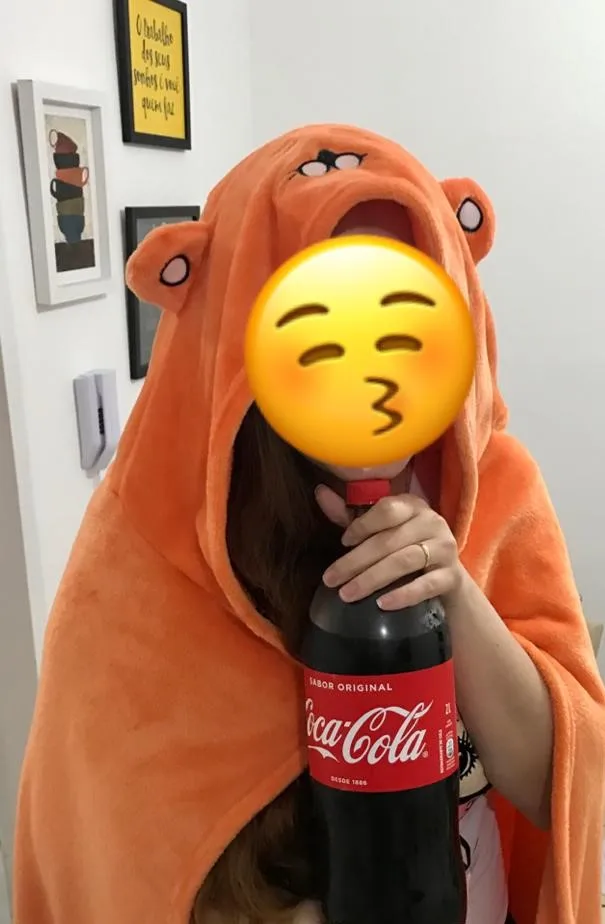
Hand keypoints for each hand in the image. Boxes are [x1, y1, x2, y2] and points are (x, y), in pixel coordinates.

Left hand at [315, 484, 463, 609]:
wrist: (445, 577)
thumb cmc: (404, 548)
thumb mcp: (380, 531)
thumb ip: (351, 516)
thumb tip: (320, 492)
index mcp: (412, 506)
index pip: (387, 510)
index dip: (362, 525)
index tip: (342, 542)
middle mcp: (432, 522)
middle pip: (389, 540)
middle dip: (355, 561)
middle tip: (331, 580)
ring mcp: (445, 549)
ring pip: (405, 561)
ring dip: (372, 579)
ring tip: (347, 594)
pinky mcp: (452, 576)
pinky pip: (427, 585)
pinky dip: (403, 595)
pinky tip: (382, 604)